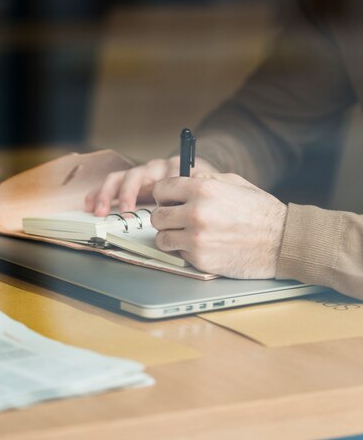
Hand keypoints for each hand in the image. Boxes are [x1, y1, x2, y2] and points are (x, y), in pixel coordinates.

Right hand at [85, 157, 217, 216]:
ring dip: (108, 194)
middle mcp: (154, 168)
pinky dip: (99, 193)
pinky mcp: (129, 183)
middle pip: (137, 174)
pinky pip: (111, 184)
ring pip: (120, 178)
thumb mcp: (206, 187)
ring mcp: (141, 175)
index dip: (161, 187)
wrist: (195, 179)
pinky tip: (89, 204)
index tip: (160, 204)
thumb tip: (199, 193)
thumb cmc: (199, 187)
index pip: (165, 172)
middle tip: (125, 211)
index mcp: (174, 167)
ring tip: (100, 210)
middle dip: (128, 192)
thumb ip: (202, 189)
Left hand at [151, 173, 286, 278]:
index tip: (169, 200)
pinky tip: (202, 245)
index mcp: (203, 188)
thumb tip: (184, 179)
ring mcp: (196, 238)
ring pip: (162, 238)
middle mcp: (196, 212)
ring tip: (186, 234)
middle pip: (157, 216)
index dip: (164, 195)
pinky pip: (179, 254)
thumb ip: (205, 179)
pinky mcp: (200, 259)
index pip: (161, 189)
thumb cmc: (261, 211)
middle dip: (165, 217)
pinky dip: (186, 251)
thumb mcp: (234, 182)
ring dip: (171, 236)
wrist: (282, 241)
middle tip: (176, 219)